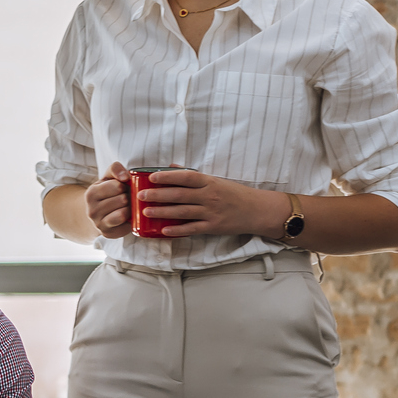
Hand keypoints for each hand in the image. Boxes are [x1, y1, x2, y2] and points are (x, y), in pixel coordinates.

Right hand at [83, 163, 132, 238]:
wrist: (97, 214)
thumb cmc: (107, 192)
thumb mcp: (108, 177)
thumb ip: (115, 169)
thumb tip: (125, 176)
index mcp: (91, 193)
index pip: (117, 186)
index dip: (124, 185)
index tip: (122, 187)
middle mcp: (92, 210)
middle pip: (122, 200)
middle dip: (128, 197)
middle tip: (125, 199)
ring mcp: (99, 224)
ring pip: (123, 213)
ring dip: (130, 209)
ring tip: (127, 207)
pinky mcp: (108, 234)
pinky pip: (125, 226)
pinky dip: (130, 220)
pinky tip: (127, 217)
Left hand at [136, 169, 278, 238]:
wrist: (256, 210)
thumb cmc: (234, 194)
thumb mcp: (216, 180)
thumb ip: (193, 175)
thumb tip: (170, 167)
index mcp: (209, 182)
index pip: (185, 177)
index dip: (167, 177)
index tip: (151, 177)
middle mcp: (209, 196)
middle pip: (179, 195)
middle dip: (158, 195)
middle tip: (141, 195)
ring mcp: (211, 212)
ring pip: (182, 212)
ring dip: (162, 212)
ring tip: (146, 212)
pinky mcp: (213, 227)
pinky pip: (192, 229)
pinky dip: (177, 230)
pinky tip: (164, 230)